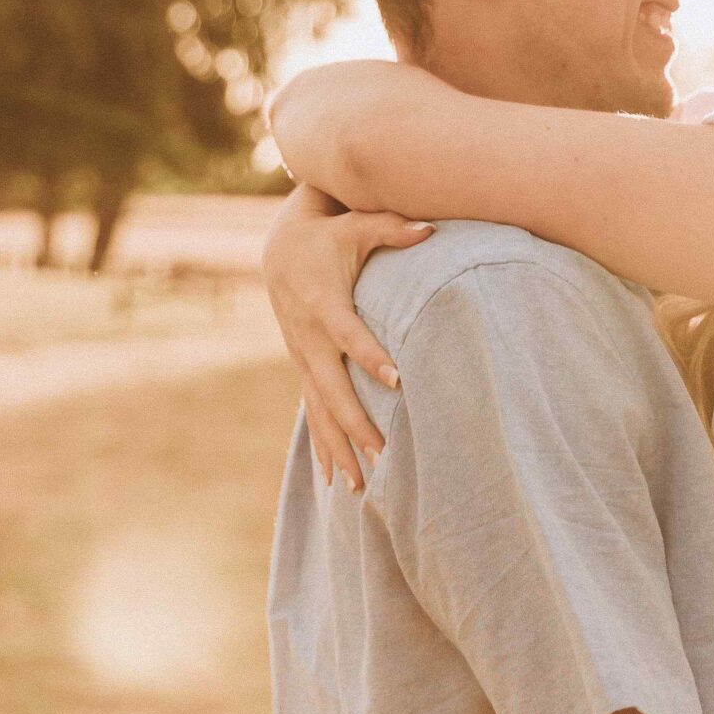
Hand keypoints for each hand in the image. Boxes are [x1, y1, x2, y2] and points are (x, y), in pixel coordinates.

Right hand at [261, 184, 431, 489]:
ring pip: (319, 412)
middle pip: (332, 389)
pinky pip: (313, 414)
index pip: (350, 337)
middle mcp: (310, 339)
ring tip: (359, 487)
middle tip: (383, 453)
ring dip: (337, 449)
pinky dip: (322, 447)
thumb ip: (394, 228)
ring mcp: (303, 358)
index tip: (397, 380)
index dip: (371, 357)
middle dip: (355, 423)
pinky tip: (334, 482)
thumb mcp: (358, 226)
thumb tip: (433, 227)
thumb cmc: (329, 236)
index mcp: (325, 306)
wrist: (280, 249)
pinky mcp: (304, 369)